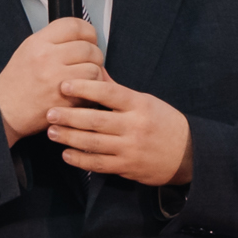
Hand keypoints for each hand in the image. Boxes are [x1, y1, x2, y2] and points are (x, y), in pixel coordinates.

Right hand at [0, 16, 103, 143]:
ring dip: (95, 73)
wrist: (4, 111)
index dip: (88, 32)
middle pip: (88, 47)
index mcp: (38, 43)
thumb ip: (53, 41)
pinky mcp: (65, 97)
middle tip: (89, 61)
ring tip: (85, 78)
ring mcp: (57, 78)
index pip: (74, 26)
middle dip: (94, 54)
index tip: (90, 38)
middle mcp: (47, 57)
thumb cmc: (16, 84)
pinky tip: (82, 90)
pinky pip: (92, 87)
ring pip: (94, 67)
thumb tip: (80, 37)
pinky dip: (92, 88)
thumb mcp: (27, 51)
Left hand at [49, 71, 195, 186]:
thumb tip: (95, 71)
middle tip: (50, 112)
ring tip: (52, 132)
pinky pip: (99, 164)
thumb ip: (119, 91)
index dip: (85, 87)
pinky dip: (81, 160)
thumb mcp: (146, 101)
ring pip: (94, 143)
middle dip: (70, 116)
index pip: (109, 93)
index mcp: (139, 105)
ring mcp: (130, 148)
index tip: (64, 84)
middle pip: (96, 120)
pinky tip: (66, 154)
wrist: (188, 153)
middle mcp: (134, 126)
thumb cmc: (164, 123)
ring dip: (70, 138)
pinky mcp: (127, 167)